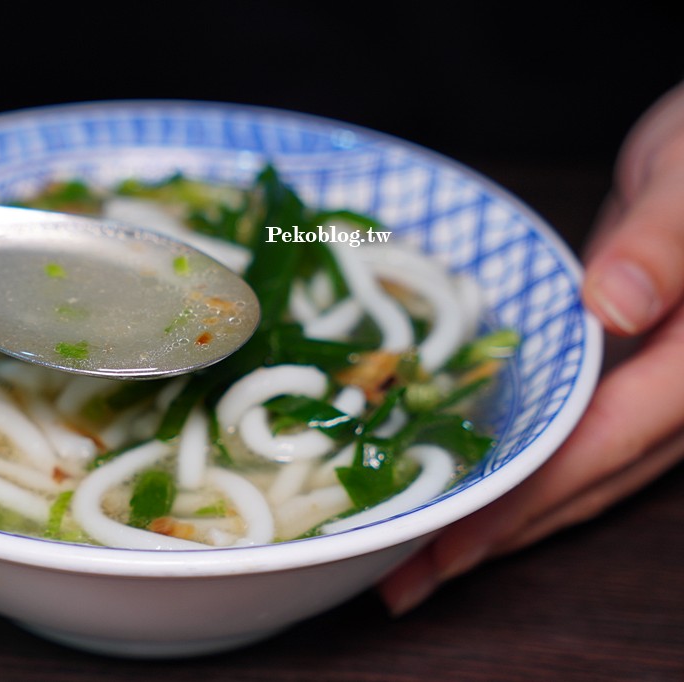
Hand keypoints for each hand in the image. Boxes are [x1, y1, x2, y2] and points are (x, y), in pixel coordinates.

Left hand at [379, 81, 683, 614]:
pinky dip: (519, 463)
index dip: (522, 503)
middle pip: (580, 483)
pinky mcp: (618, 367)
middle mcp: (675, 395)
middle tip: (406, 579)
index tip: (448, 546)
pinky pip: (568, 431)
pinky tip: (470, 475)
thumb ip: (666, 242)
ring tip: (426, 550)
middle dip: (495, 535)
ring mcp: (647, 385)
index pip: (599, 448)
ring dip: (503, 514)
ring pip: (574, 469)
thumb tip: (615, 308)